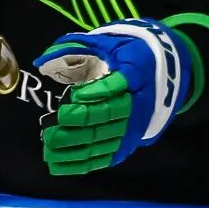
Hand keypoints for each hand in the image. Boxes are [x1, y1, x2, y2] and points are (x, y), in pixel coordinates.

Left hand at [33, 19, 193, 175]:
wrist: (167, 71)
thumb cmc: (127, 54)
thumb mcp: (107, 43)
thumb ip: (76, 48)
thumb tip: (42, 60)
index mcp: (136, 72)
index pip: (117, 85)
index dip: (97, 92)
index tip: (74, 96)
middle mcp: (139, 102)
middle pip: (109, 116)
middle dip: (80, 123)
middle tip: (51, 130)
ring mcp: (135, 124)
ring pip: (106, 138)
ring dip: (76, 146)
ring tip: (49, 147)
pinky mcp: (130, 141)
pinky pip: (108, 155)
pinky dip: (83, 162)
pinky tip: (59, 164)